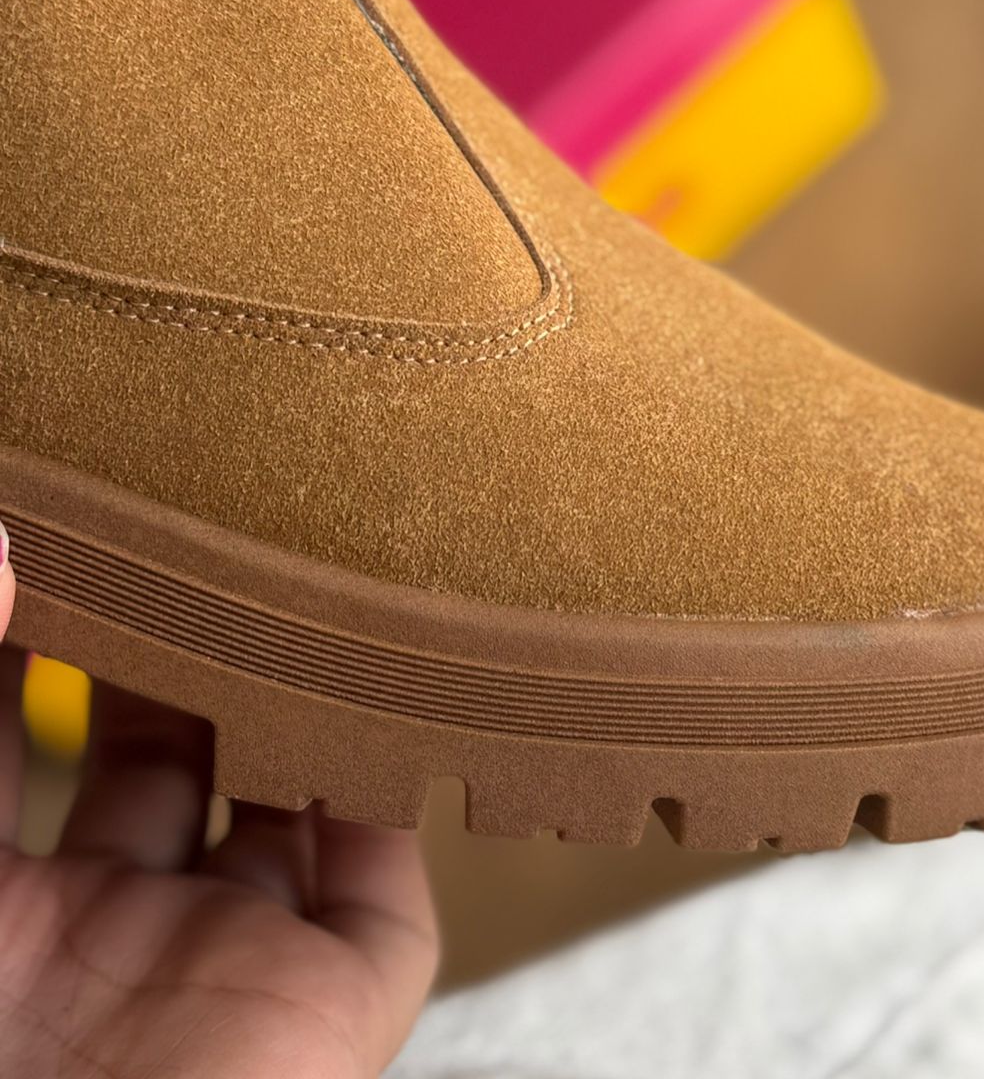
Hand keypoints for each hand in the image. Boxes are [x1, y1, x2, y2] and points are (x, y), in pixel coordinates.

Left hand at [0, 522, 439, 1077]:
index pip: (27, 737)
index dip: (53, 637)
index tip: (94, 532)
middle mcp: (102, 935)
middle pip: (168, 761)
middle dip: (193, 657)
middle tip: (214, 538)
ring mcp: (219, 968)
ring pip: (287, 811)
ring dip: (306, 713)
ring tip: (310, 588)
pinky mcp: (327, 1004)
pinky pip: (389, 896)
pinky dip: (394, 808)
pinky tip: (380, 704)